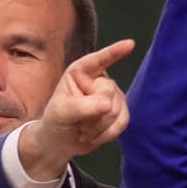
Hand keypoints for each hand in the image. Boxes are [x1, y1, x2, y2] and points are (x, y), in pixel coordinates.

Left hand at [18, 39, 134, 180]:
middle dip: (94, 111)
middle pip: (108, 91)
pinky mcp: (120, 112)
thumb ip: (82, 106)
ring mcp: (112, 96)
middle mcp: (99, 80)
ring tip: (83, 128)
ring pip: (117, 109)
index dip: (114, 52)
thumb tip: (108, 105)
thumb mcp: (61, 112)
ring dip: (99, 126)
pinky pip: (123, 122)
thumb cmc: (56, 121)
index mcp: (80, 72)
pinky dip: (107, 133)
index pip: (98, 60)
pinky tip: (94, 135)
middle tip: (78, 121)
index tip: (130, 44)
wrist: (61, 143)